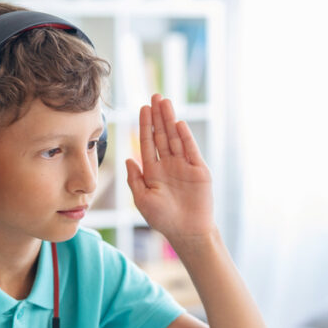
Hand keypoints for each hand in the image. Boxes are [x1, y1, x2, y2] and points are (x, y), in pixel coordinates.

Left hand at [126, 94, 215, 243]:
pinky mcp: (199, 170)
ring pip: (175, 138)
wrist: (187, 232)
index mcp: (153, 170)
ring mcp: (184, 166)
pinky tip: (178, 123)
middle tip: (155, 95)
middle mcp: (169, 164)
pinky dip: (185, 137)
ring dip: (170, 120)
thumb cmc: (163, 219)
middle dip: (158, 115)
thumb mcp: (143, 200)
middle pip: (162, 134)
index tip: (142, 108)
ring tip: (165, 102)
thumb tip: (128, 159)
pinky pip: (191, 150)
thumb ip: (135, 179)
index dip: (145, 125)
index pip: (148, 142)